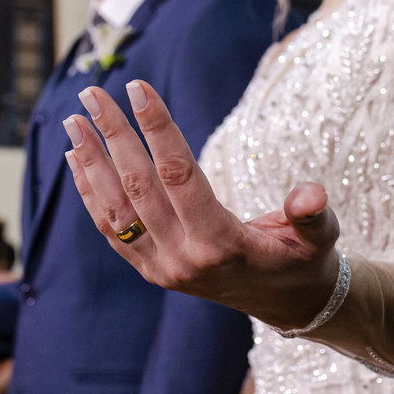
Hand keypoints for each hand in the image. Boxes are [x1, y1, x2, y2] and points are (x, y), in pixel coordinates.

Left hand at [64, 81, 340, 329]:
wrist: (285, 305)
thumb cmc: (303, 260)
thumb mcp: (320, 238)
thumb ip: (312, 215)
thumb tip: (310, 196)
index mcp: (221, 244)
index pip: (180, 175)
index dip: (158, 128)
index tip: (138, 88)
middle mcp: (183, 258)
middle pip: (139, 186)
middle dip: (113, 135)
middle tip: (92, 93)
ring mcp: (161, 267)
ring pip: (115, 209)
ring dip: (91, 162)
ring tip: (73, 121)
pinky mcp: (149, 270)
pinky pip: (111, 229)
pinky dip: (90, 193)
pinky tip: (76, 157)